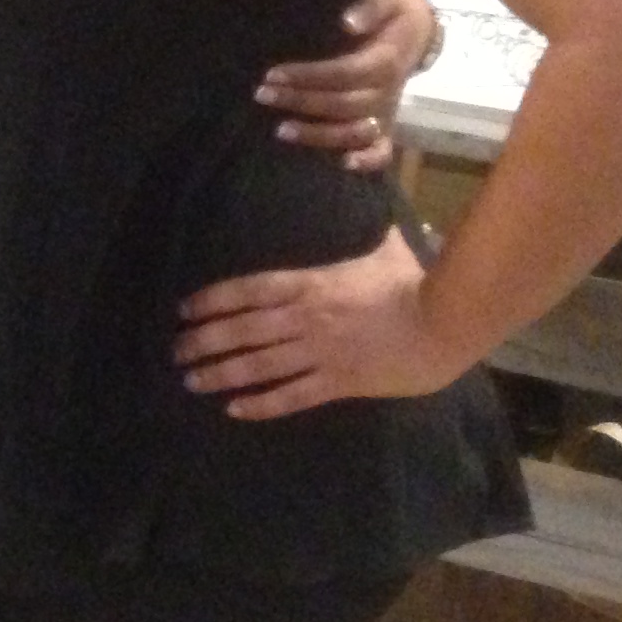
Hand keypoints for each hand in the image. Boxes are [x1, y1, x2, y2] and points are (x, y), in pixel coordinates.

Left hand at [173, 225, 468, 417]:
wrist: (446, 323)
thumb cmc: (416, 284)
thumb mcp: (387, 249)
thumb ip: (375, 234)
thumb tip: (383, 211)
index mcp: (310, 283)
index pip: (247, 289)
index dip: (212, 300)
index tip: (184, 310)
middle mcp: (305, 317)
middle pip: (242, 328)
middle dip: (204, 340)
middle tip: (175, 351)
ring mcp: (321, 351)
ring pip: (258, 364)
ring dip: (221, 372)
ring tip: (190, 381)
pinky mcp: (340, 382)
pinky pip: (292, 395)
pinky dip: (261, 404)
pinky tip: (234, 409)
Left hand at [254, 0, 433, 171]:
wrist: (416, 32)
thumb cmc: (389, 14)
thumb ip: (369, 5)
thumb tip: (347, 21)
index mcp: (384, 61)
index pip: (345, 72)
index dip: (309, 75)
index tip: (272, 74)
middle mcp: (386, 91)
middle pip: (344, 104)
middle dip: (301, 102)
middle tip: (262, 95)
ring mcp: (386, 112)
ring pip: (356, 131)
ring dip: (319, 135)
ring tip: (280, 131)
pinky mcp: (387, 125)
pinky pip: (383, 150)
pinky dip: (368, 161)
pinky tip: (342, 165)